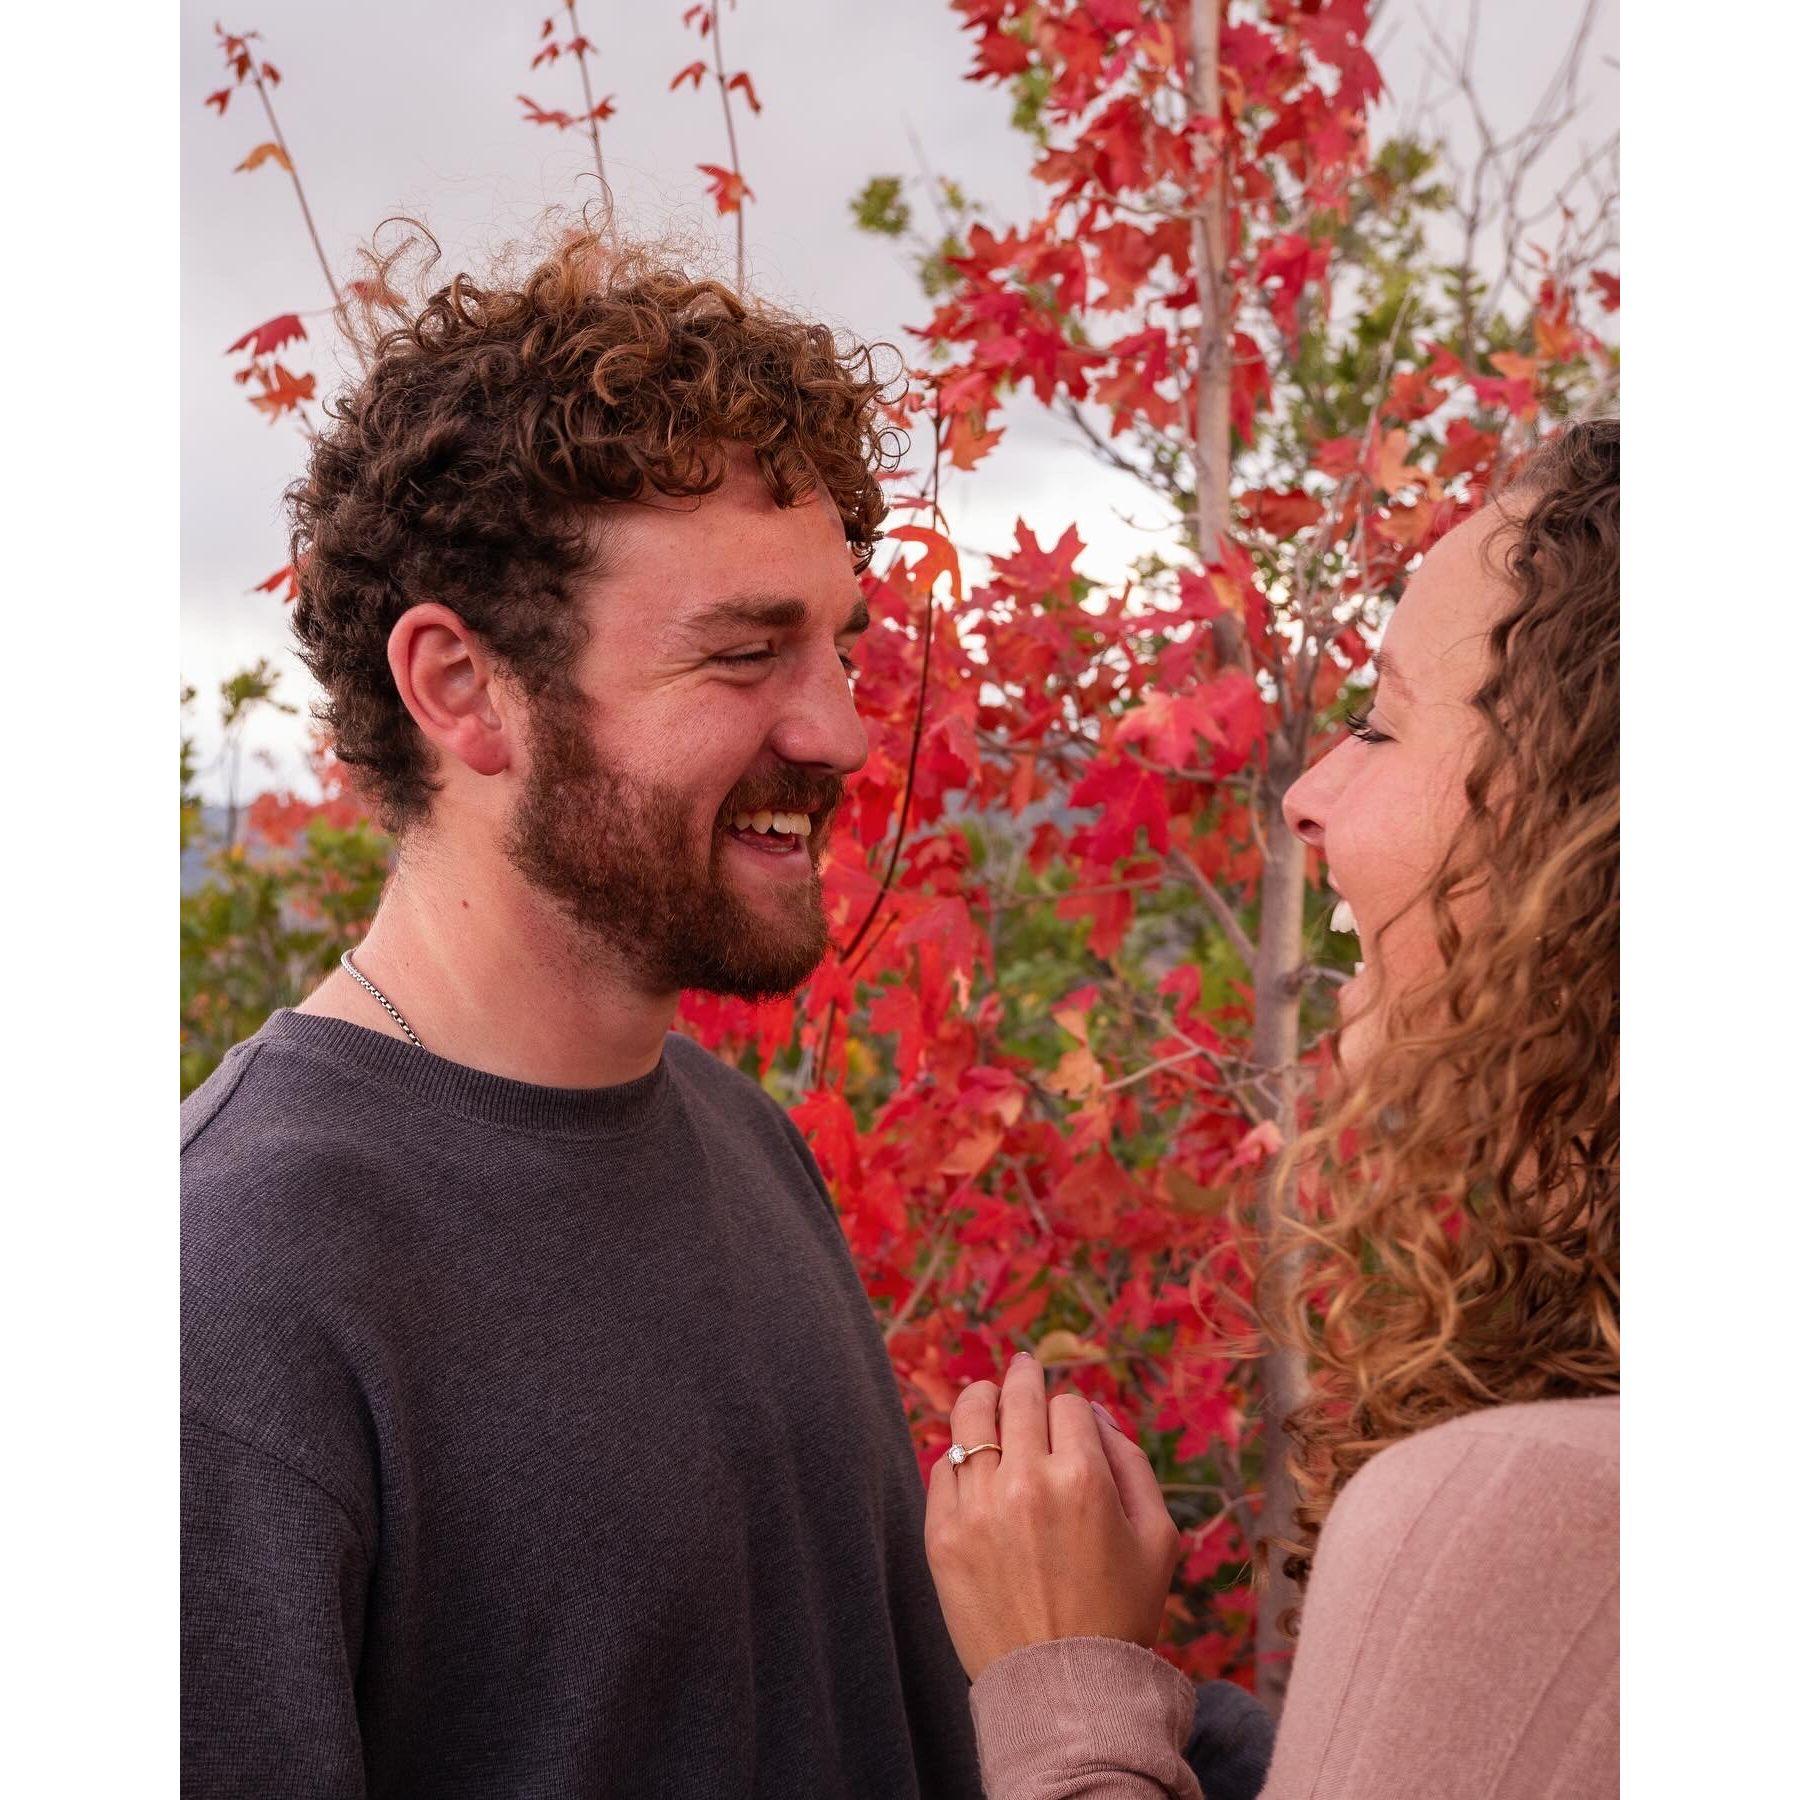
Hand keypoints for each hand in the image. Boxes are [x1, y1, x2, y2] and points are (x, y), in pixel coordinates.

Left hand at [923, 1351, 1181, 1681]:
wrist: (1063, 1689)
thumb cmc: (1119, 1613)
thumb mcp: (1157, 1537)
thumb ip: (1131, 1460)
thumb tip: (1093, 1410)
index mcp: (1084, 1478)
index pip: (1069, 1405)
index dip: (1073, 1411)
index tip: (1070, 1420)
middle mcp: (1027, 1482)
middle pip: (1017, 1396)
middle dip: (1023, 1377)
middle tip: (1022, 1366)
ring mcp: (978, 1508)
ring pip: (970, 1419)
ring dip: (981, 1399)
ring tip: (986, 1394)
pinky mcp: (942, 1536)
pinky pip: (943, 1468)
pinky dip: (958, 1456)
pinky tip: (970, 1459)